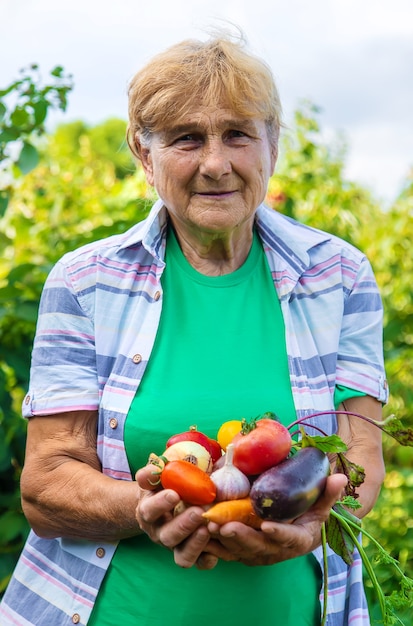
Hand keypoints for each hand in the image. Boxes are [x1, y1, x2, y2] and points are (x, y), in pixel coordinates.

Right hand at [136, 464, 223, 568]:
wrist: (167, 506)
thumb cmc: (165, 486)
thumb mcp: (157, 478)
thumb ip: (154, 472)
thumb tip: (155, 467)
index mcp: (148, 512)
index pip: (149, 510)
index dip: (160, 504)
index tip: (174, 494)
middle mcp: (159, 533)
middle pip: (167, 536)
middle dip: (183, 525)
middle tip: (199, 512)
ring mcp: (175, 547)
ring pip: (182, 556)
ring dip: (196, 543)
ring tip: (208, 527)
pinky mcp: (191, 555)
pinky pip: (199, 564)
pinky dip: (207, 559)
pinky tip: (216, 550)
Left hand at [205, 473, 346, 565]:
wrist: (299, 530)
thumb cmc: (309, 514)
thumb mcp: (321, 504)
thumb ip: (328, 492)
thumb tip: (340, 477)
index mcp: (298, 540)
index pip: (289, 539)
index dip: (278, 534)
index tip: (266, 526)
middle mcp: (277, 551)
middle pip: (258, 547)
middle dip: (241, 538)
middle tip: (225, 526)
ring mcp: (259, 553)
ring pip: (239, 550)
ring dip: (223, 541)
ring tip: (208, 526)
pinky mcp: (243, 552)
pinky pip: (227, 551)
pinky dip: (213, 545)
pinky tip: (199, 532)